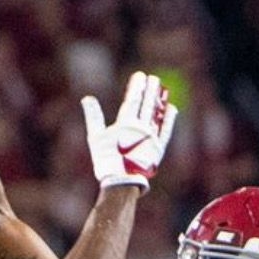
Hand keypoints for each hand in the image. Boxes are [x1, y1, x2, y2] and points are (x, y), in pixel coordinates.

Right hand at [82, 71, 176, 191]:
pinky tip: (171, 108)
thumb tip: (87, 98)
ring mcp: (151, 138)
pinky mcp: (159, 149)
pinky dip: (169, 119)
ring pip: (157, 114)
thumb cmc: (105, 161)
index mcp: (125, 124)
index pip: (133, 99)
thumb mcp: (95, 138)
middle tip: (153, 78)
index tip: (140, 75)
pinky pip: (166, 130)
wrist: (121, 183)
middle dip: (150, 90)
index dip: (137, 86)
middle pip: (147, 104)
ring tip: (162, 89)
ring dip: (160, 100)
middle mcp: (141, 128)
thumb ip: (93, 117)